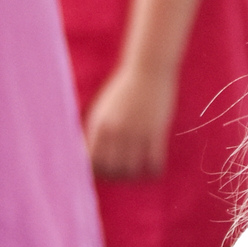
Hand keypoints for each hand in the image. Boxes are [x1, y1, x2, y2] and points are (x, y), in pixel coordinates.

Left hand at [85, 63, 177, 180]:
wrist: (148, 69)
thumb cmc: (124, 88)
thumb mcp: (103, 108)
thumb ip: (97, 130)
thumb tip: (90, 154)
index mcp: (100, 124)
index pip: (92, 161)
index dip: (96, 171)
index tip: (103, 172)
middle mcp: (117, 131)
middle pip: (112, 169)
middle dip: (115, 176)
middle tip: (122, 174)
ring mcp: (137, 132)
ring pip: (132, 170)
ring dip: (134, 176)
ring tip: (137, 173)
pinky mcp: (157, 131)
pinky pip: (154, 164)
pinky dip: (153, 172)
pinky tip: (153, 169)